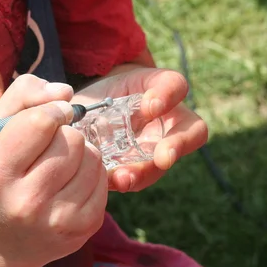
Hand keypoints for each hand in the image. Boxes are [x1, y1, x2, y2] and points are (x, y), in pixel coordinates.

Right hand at [0, 74, 108, 266]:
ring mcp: (59, 219)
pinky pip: (104, 178)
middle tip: (53, 146)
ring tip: (63, 163)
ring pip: (92, 156)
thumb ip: (22, 98)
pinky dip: (92, 171)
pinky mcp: (85, 227)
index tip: (54, 114)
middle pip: (71, 139)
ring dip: (82, 152)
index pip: (38, 123)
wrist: (3, 243)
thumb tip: (65, 92)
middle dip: (66, 133)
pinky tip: (74, 180)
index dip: (52, 110)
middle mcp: (27, 203)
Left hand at [72, 68, 207, 191]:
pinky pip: (142, 177)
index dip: (168, 95)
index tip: (150, 106)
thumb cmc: (94, 98)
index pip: (175, 85)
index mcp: (157, 88)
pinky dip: (128, 180)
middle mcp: (167, 119)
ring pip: (168, 160)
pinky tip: (113, 181)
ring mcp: (157, 146)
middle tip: (162, 157)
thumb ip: (90, 99)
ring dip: (148, 170)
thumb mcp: (93, 89)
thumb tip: (73, 113)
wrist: (85, 119)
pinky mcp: (141, 167)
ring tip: (125, 177)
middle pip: (193, 130)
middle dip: (178, 144)